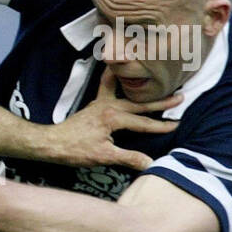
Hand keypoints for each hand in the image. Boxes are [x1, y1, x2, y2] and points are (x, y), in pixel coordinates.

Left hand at [48, 67, 180, 169]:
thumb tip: (151, 164)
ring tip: (154, 72)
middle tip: (180, 96)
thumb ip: (129, 158)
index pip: (143, 123)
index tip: (177, 124)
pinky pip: (107, 86)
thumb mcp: (104, 157)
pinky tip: (116, 68)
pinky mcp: (94, 105)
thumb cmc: (74, 150)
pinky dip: (114, 77)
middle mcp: (108, 106)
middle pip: (140, 104)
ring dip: (141, 86)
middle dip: (161, 102)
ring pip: (125, 91)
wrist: (50, 143)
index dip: (161, 126)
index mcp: (113, 118)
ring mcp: (100, 103)